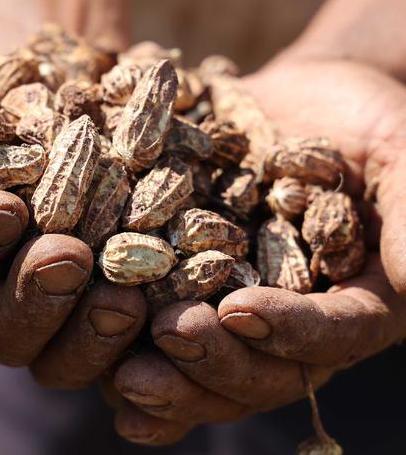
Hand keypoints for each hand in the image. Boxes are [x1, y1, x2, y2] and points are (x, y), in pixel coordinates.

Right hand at [0, 59, 145, 385]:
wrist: (68, 106)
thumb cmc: (1, 98)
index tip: (6, 209)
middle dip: (31, 298)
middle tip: (69, 258)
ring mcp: (48, 316)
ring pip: (55, 359)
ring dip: (88, 334)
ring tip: (123, 297)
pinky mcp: (101, 317)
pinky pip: (117, 348)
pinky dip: (142, 336)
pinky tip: (171, 304)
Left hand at [110, 56, 405, 444]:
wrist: (308, 100)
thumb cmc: (369, 122)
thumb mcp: (404, 159)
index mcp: (350, 302)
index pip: (328, 338)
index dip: (288, 335)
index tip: (239, 312)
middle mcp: (288, 315)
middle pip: (257, 367)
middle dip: (213, 361)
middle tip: (169, 340)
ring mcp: (233, 298)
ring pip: (202, 358)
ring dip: (163, 373)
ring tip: (119, 373)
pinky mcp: (185, 274)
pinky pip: (159, 316)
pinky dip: (130, 343)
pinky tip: (99, 356)